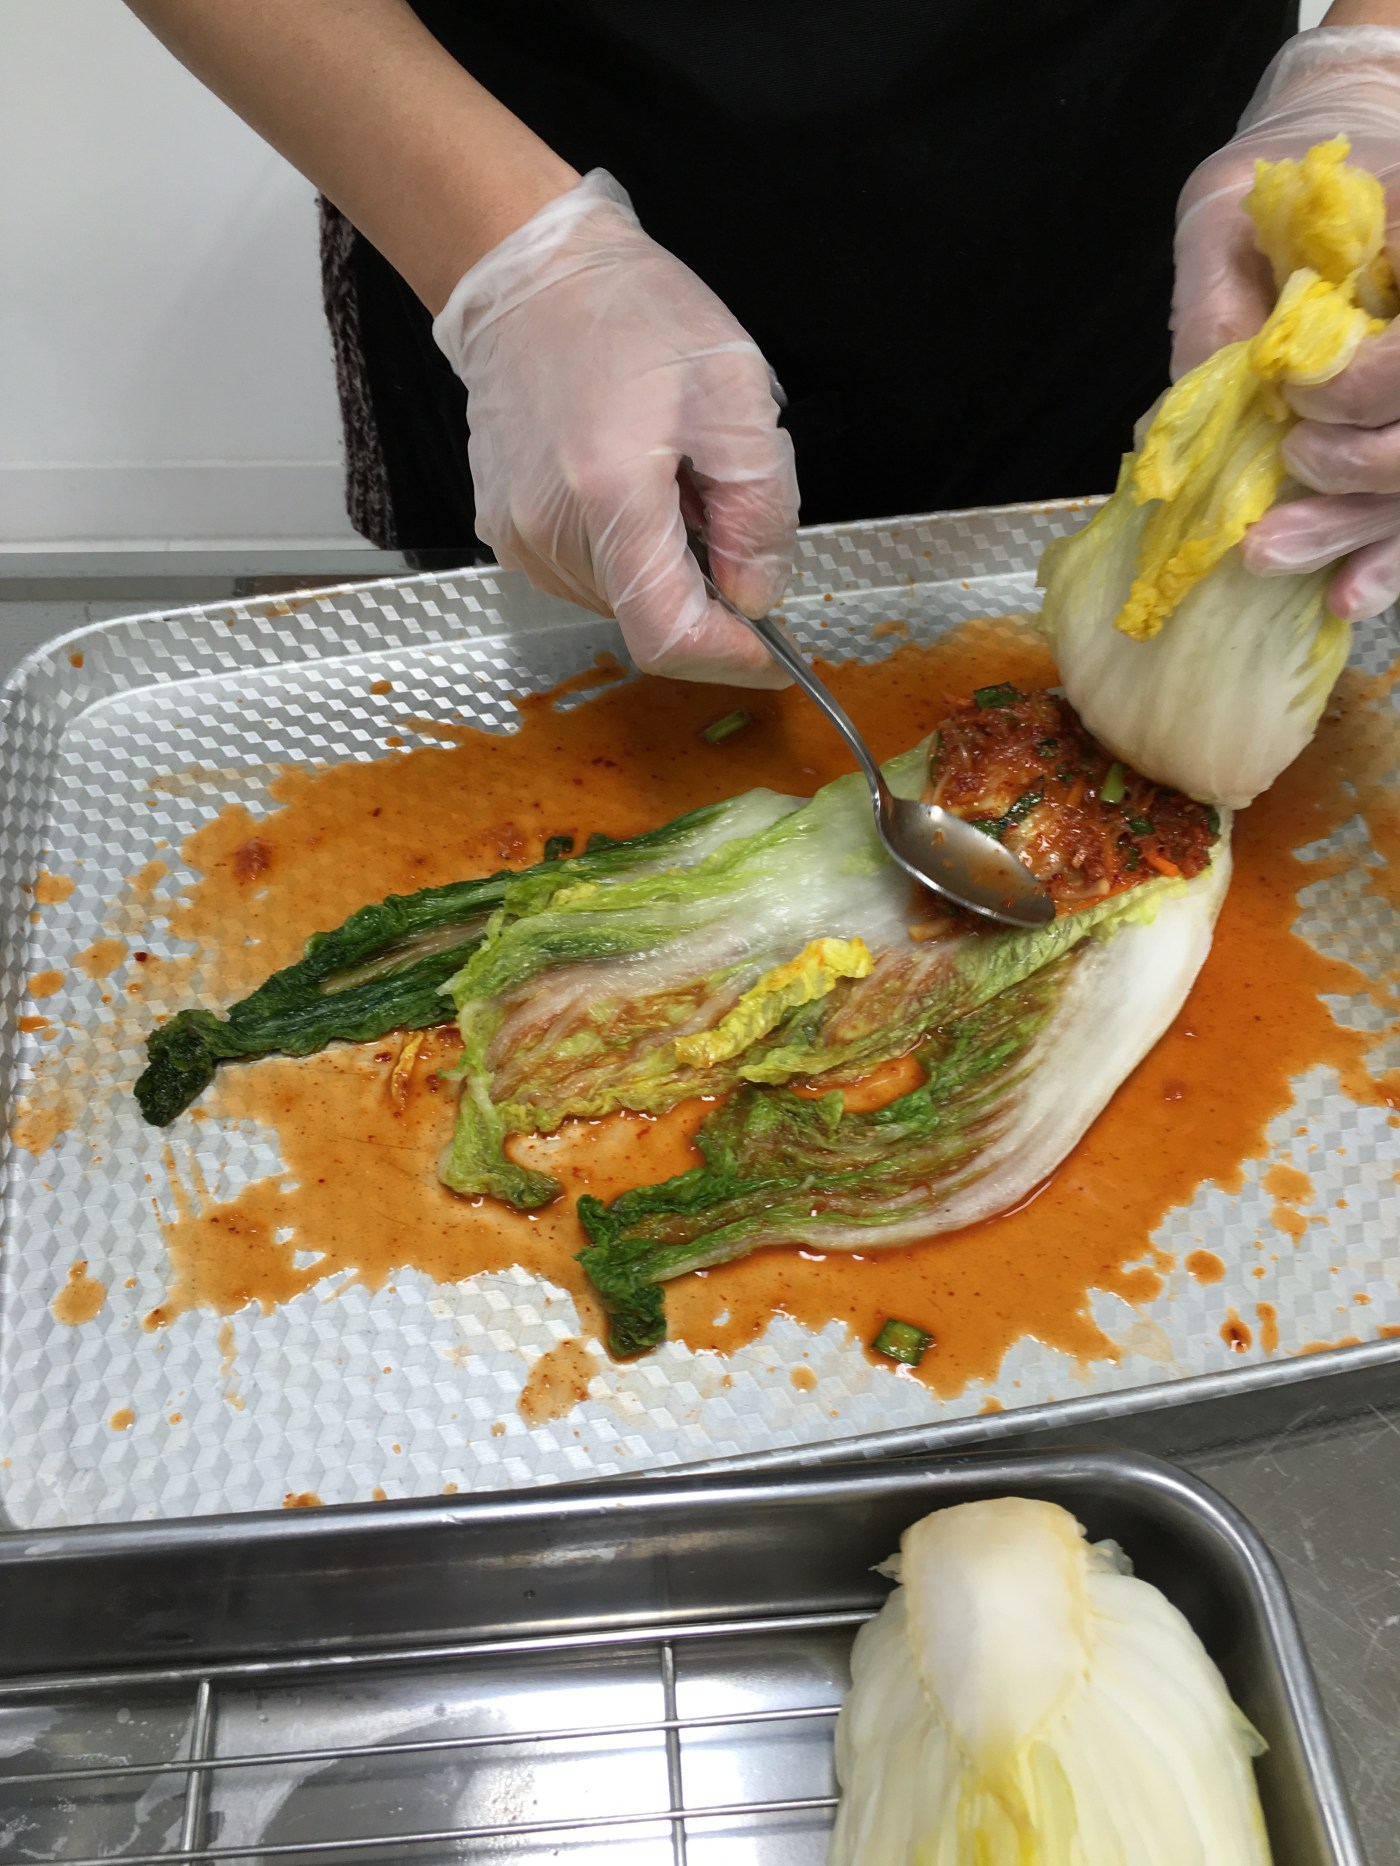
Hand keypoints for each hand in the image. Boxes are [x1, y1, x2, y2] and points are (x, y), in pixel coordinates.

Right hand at [433, 172, 798, 684]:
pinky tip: (630, 482)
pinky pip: (587, 575)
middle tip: (717, 503)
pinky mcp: (504, 532)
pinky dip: (627, 551)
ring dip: (664, 567)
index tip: (771, 652)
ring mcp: (517, 537)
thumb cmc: (631, 314)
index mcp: (609, 494)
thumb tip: (758, 596)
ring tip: (669, 479)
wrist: (531, 272)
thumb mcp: (734, 393)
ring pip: (620, 601)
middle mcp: (548, 531)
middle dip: (703, 590)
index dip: (728, 660)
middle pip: (648, 619)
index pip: (667, 637)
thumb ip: (758, 509)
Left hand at [1171, 26, 1399, 619]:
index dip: (1373, 381)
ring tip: (1269, 555)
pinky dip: (1383, 560)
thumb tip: (1203, 402)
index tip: (1298, 391)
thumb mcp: (1223, 214)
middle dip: (1360, 469)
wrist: (1319, 176)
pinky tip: (1344, 597)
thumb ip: (1217, 297)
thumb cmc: (1267, 194)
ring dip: (1355, 528)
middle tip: (1290, 466)